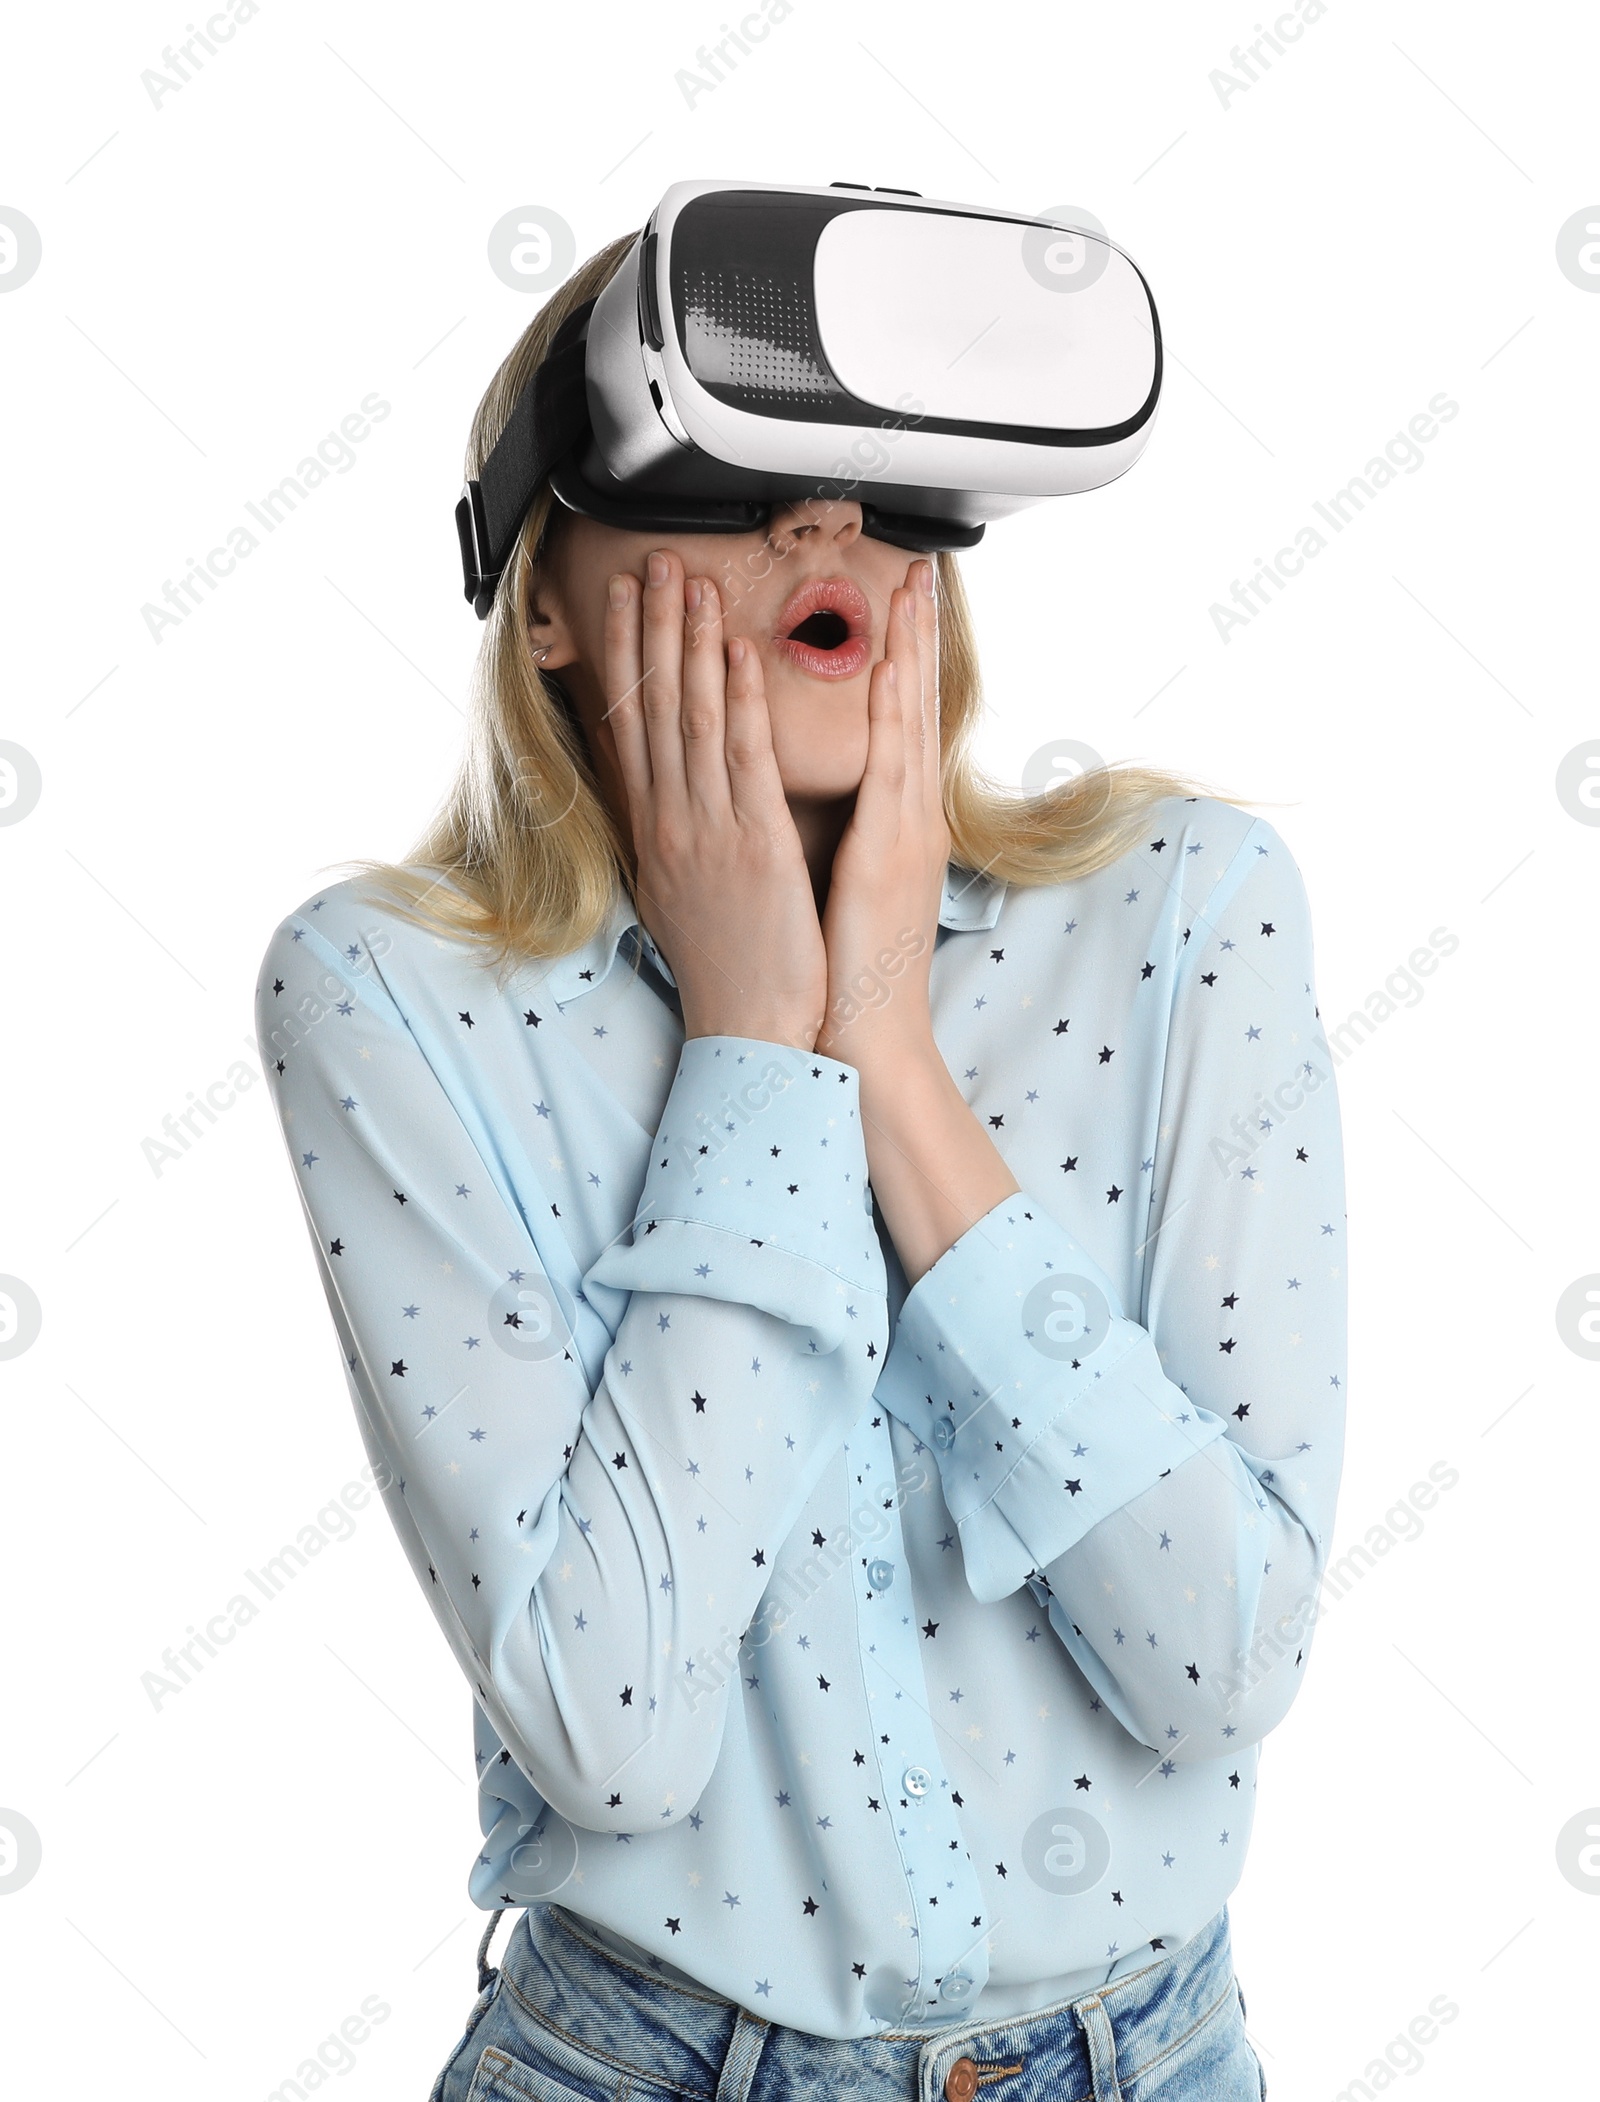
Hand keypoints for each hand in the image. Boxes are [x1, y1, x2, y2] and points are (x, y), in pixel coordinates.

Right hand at [603, 550, 825, 1050]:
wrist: (748, 1030)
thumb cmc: (728, 969)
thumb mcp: (681, 895)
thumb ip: (673, 837)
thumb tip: (661, 796)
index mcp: (657, 832)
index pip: (632, 725)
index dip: (626, 657)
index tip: (621, 600)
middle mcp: (672, 823)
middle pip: (653, 708)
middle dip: (651, 628)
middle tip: (652, 561)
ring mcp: (710, 832)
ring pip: (693, 720)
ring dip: (690, 644)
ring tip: (689, 581)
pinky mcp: (754, 848)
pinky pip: (743, 762)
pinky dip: (739, 702)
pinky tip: (737, 652)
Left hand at [813, 558, 949, 1074]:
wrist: (868, 1035)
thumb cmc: (849, 968)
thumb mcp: (853, 885)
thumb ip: (853, 833)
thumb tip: (841, 802)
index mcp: (898, 822)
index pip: (904, 722)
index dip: (906, 658)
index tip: (904, 601)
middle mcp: (911, 817)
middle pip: (919, 706)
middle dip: (919, 633)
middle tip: (923, 565)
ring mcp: (907, 832)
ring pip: (911, 722)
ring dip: (911, 650)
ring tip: (913, 587)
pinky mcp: (890, 854)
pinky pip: (887, 770)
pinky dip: (889, 715)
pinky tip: (888, 670)